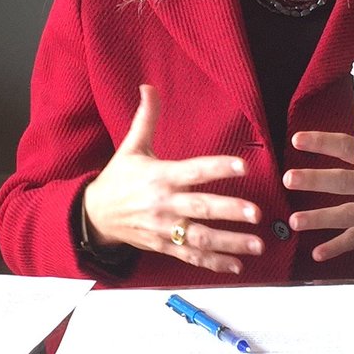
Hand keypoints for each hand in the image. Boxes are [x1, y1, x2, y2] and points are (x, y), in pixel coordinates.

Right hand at [83, 85, 263, 273]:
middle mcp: (164, 203)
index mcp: (160, 176)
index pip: (194, 171)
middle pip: (201, 207)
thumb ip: (146, 118)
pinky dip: (213, 263)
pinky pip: (191, 256)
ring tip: (258, 245)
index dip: (218, 167)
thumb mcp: (131, 147)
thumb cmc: (118, 178)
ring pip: (200, 237)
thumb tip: (148, 87)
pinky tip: (237, 266)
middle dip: (229, 211)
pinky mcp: (163, 246)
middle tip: (256, 213)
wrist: (94, 215)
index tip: (243, 166)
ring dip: (230, 243)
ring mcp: (164, 228)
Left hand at [283, 130, 353, 261]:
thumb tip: (353, 122)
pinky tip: (316, 254)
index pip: (347, 147)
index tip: (297, 140)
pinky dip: (337, 247)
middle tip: (288, 178)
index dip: (322, 143)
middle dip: (315, 180)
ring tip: (294, 221)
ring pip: (347, 213)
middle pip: (343, 180)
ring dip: (320, 218)